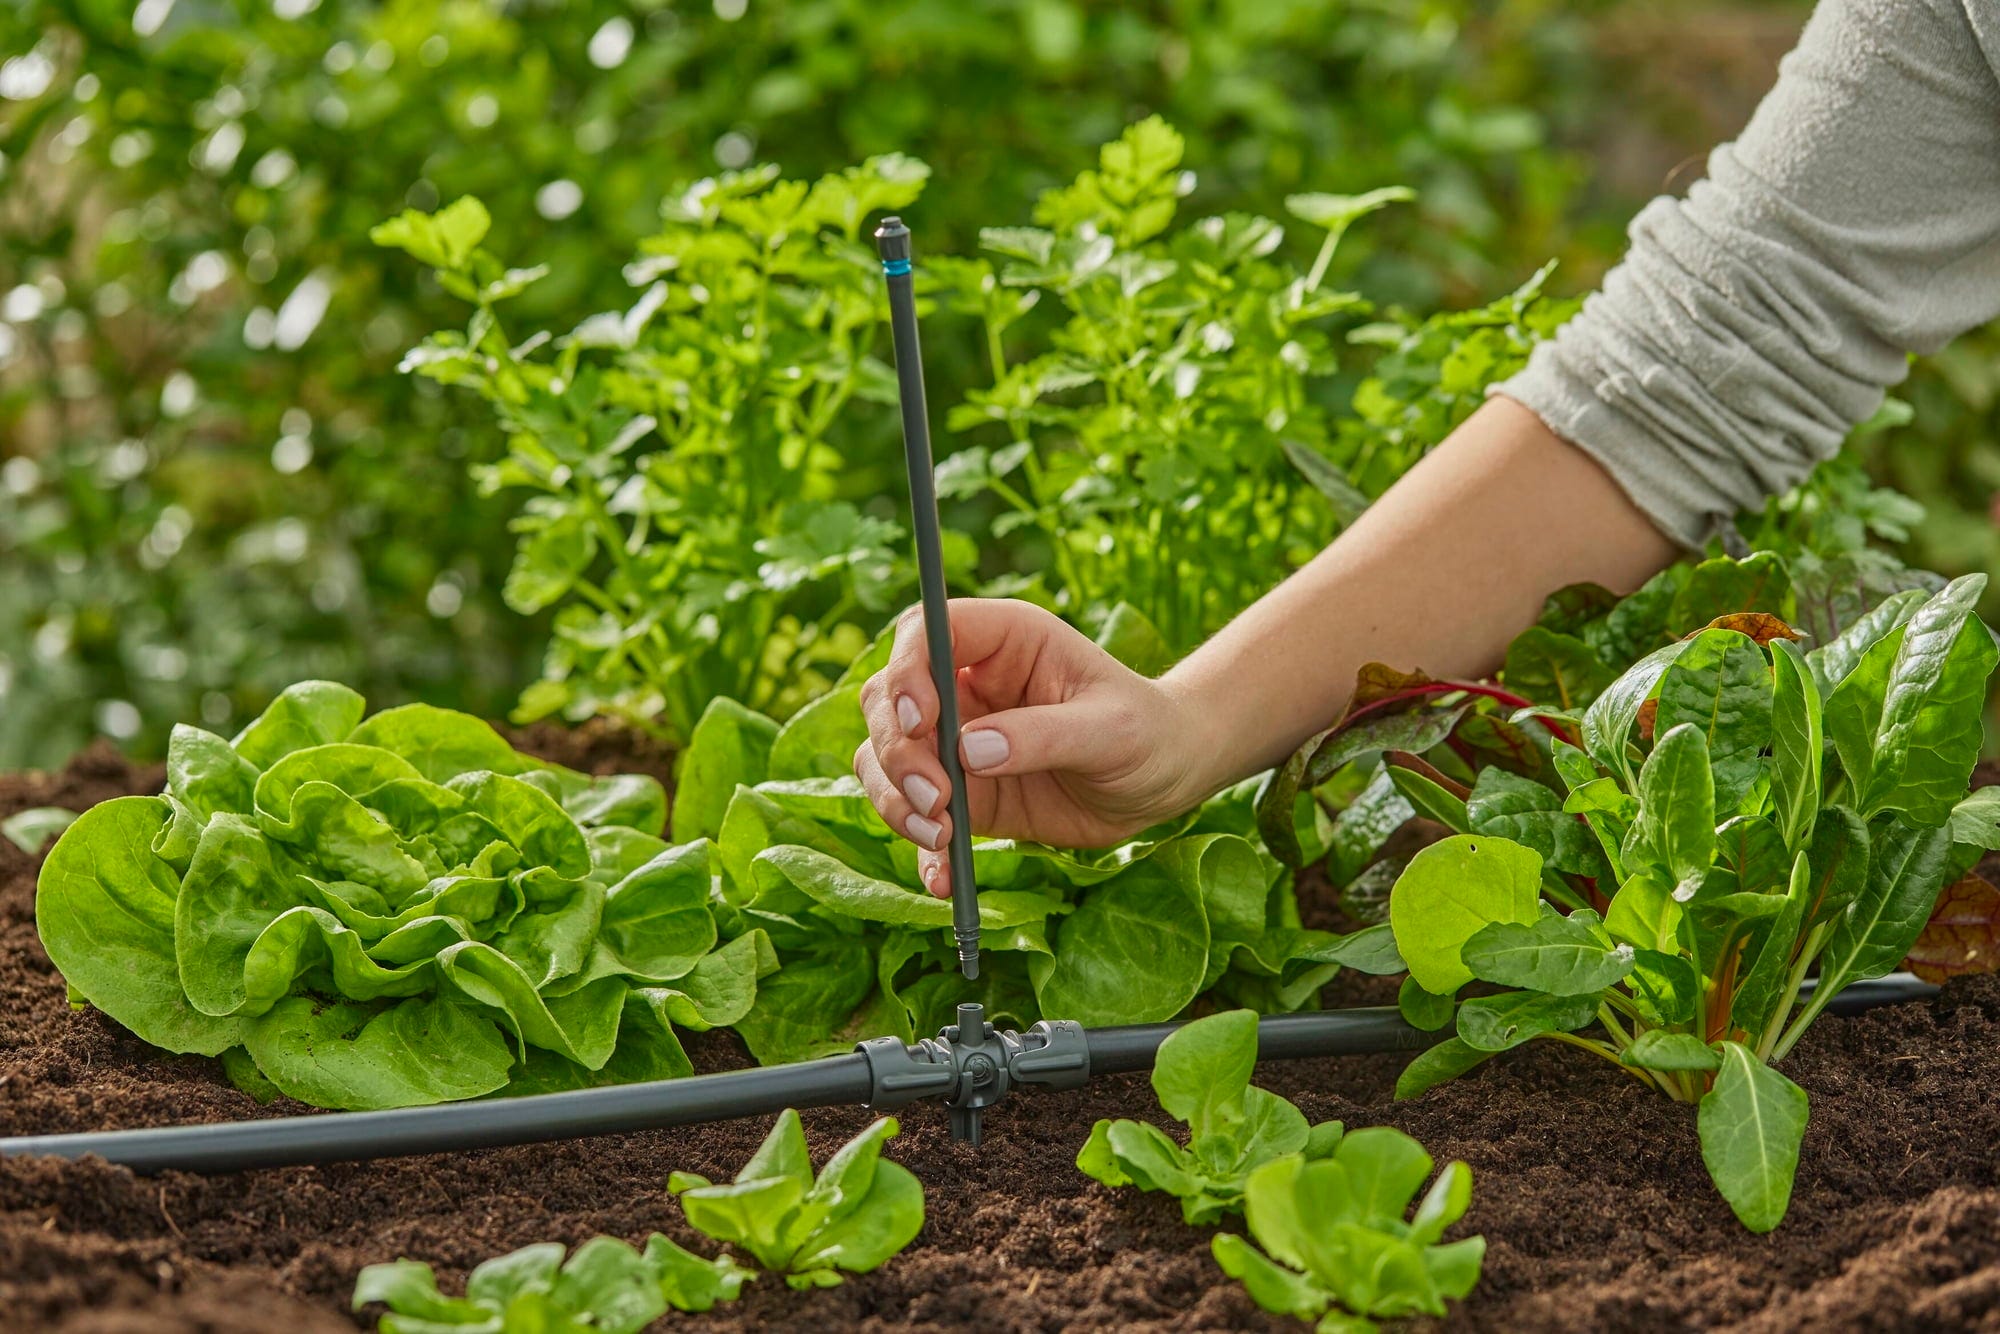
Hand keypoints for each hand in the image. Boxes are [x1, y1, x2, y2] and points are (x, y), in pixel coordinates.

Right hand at [855, 599, 1212, 896]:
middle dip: (898, 751)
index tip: (921, 721)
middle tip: (937, 798)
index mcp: (1002, 642)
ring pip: (885, 757)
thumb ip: (1042, 735)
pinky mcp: (962, 792)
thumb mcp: (1108, 729)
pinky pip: (914, 813)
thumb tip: (969, 751)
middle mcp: (966, 683)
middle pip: (888, 700)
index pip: (924, 632)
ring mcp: (957, 739)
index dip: (906, 669)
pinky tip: (941, 877)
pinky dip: (918, 847)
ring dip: (895, 798)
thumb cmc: (1145, 732)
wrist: (1162, 780)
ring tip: (941, 835)